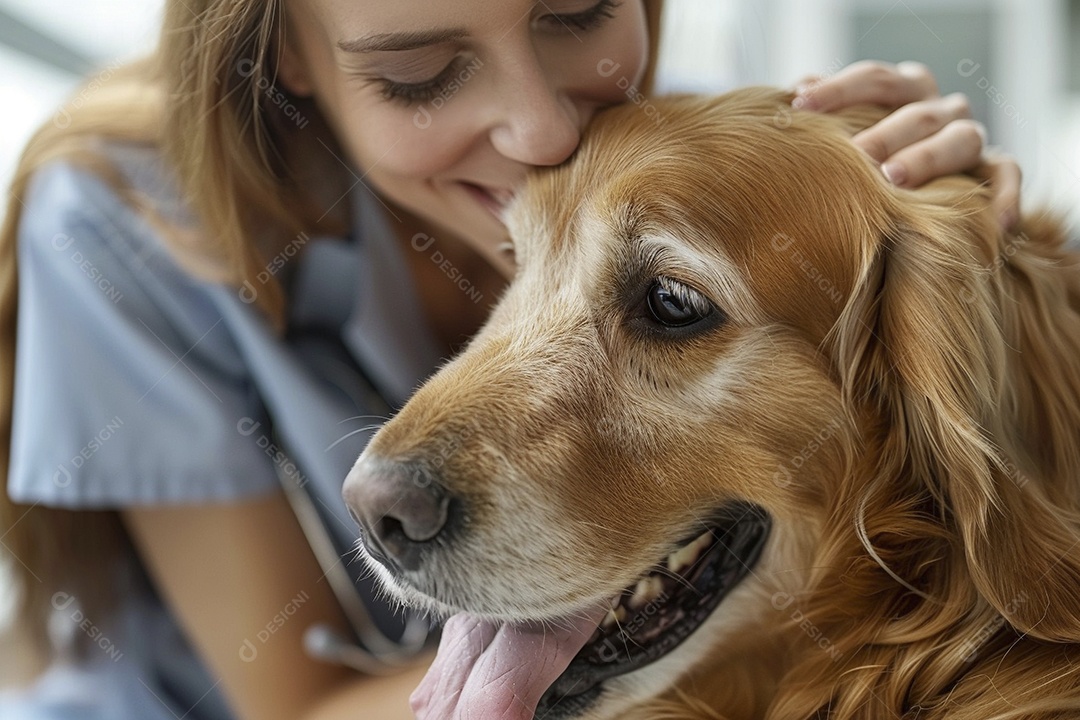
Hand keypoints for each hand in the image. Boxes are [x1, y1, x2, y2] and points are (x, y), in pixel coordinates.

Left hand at [793, 60, 1021, 228]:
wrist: (921, 196)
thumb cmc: (870, 158)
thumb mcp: (851, 130)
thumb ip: (830, 113)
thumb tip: (798, 89)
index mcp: (906, 91)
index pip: (877, 78)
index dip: (840, 88)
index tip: (800, 103)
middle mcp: (941, 110)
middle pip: (918, 112)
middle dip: (884, 133)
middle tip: (855, 156)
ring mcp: (970, 139)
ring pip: (963, 139)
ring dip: (928, 157)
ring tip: (894, 179)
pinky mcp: (993, 171)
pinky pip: (1007, 176)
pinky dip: (1005, 195)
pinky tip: (996, 223)